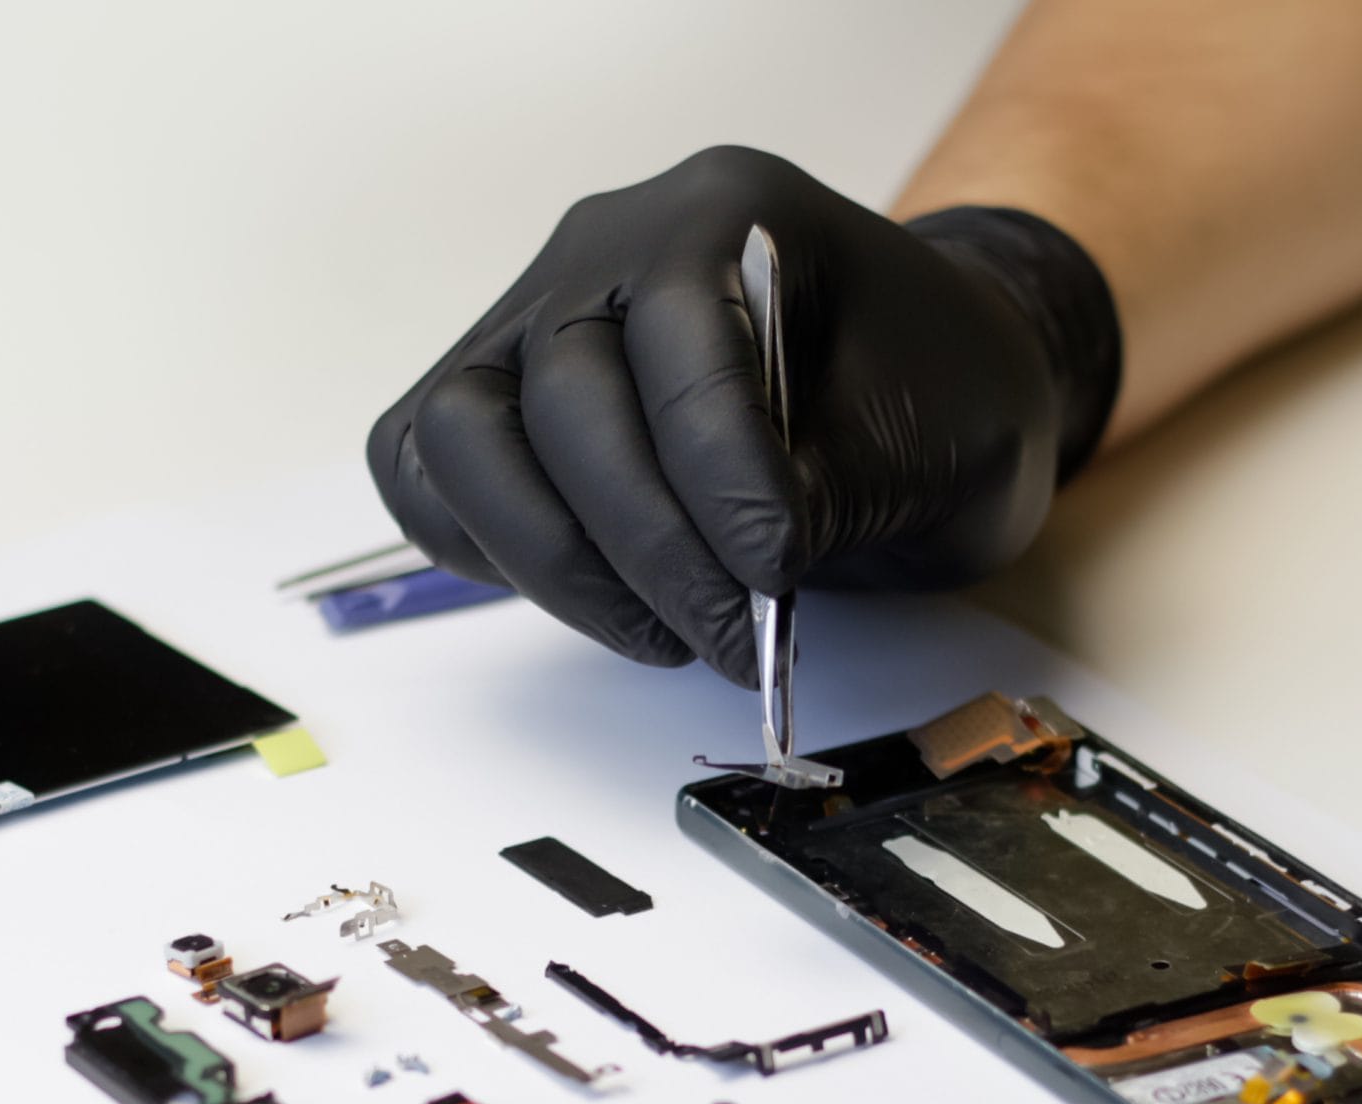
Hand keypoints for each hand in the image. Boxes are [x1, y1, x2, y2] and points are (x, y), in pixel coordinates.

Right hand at [366, 145, 1118, 684]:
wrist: (919, 393)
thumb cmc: (929, 393)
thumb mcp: (931, 432)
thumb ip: (823, 486)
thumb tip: (734, 573)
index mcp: (725, 208)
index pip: (673, 329)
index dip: (715, 468)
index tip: (775, 568)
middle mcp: (605, 246)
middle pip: (562, 393)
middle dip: (648, 543)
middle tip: (730, 637)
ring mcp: (532, 320)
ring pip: (463, 435)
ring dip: (556, 562)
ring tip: (665, 634)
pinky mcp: (493, 402)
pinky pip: (431, 478)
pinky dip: (491, 552)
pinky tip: (603, 600)